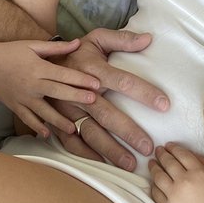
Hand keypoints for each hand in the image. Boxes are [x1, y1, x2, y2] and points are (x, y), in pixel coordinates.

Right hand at [0, 37, 100, 138]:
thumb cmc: (10, 52)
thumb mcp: (33, 45)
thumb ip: (57, 47)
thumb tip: (78, 42)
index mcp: (38, 67)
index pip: (63, 74)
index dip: (80, 79)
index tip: (96, 84)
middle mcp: (32, 84)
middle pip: (57, 92)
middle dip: (76, 97)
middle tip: (93, 102)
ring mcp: (23, 98)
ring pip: (43, 111)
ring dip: (58, 120)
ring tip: (73, 128)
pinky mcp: (15, 106)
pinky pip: (27, 119)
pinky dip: (37, 127)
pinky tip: (47, 135)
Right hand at [50, 28, 169, 171]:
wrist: (39, 63)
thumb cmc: (77, 52)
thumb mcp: (97, 38)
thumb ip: (122, 39)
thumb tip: (149, 39)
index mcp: (92, 70)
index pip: (122, 81)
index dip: (144, 92)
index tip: (164, 105)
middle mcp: (79, 91)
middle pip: (106, 113)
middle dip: (128, 131)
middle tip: (148, 147)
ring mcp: (66, 109)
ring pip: (89, 132)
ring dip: (109, 149)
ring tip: (129, 164)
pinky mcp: (58, 121)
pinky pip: (71, 142)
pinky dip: (85, 155)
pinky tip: (102, 164)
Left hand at [149, 143, 203, 202]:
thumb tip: (192, 155)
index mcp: (199, 173)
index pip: (182, 154)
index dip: (173, 148)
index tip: (169, 145)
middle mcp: (184, 181)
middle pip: (168, 162)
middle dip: (162, 154)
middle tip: (158, 150)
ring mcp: (173, 195)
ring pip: (158, 175)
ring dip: (154, 167)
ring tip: (152, 163)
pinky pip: (155, 192)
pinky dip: (153, 185)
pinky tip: (154, 181)